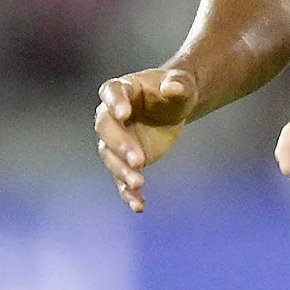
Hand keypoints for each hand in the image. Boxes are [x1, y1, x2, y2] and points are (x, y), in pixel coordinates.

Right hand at [95, 67, 198, 211]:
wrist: (173, 107)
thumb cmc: (175, 90)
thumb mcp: (183, 84)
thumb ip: (178, 84)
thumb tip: (172, 86)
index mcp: (123, 89)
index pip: (111, 92)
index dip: (115, 102)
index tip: (123, 113)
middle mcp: (112, 115)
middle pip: (106, 129)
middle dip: (121, 145)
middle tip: (139, 160)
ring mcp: (116, 139)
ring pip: (109, 156)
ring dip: (121, 171)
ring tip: (139, 183)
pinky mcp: (124, 160)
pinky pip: (121, 178)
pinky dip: (128, 192)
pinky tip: (138, 205)